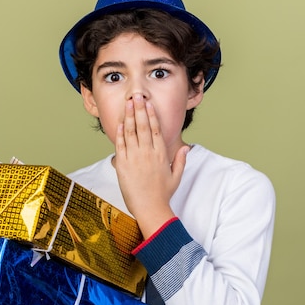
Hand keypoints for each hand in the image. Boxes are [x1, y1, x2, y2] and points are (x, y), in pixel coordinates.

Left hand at [114, 94, 188, 236]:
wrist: (150, 208)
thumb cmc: (163, 194)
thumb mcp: (176, 176)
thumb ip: (180, 160)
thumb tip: (185, 147)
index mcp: (161, 154)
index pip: (156, 129)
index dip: (152, 114)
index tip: (148, 103)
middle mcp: (148, 153)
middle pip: (143, 126)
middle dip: (139, 109)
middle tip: (137, 96)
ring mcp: (135, 158)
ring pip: (131, 132)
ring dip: (128, 117)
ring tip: (127, 104)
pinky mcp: (123, 165)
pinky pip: (121, 146)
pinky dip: (119, 134)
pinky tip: (119, 123)